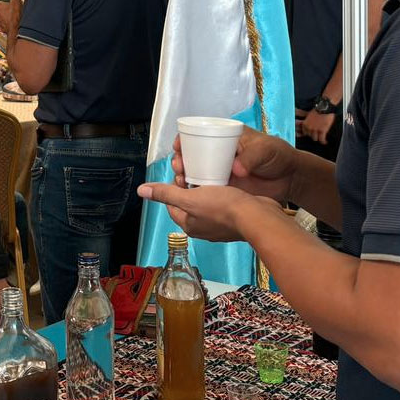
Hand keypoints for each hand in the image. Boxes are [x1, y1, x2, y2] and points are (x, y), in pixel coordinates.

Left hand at [0, 0, 22, 38]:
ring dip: (6, 17)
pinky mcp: (4, 30)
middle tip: (11, 9)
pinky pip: (5, 25)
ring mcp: (0, 23)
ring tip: (14, 17)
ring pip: (2, 19)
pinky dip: (9, 24)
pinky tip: (15, 23)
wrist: (18, 29)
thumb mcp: (16, 1)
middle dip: (4, 10)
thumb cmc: (15, 16)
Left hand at [0, 278, 8, 328]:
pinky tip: (10, 305)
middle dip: (3, 324)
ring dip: (8, 315)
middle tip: (2, 327)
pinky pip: (12, 299)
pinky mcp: (8, 289)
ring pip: (10, 310)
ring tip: (8, 318)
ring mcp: (5, 296)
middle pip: (5, 318)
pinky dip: (11, 304)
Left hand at [137, 180, 278, 242]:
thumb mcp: (189, 198)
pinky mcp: (234, 220)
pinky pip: (222, 204)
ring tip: (208, 173)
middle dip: (188, 187)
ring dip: (205, 189)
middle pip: (189, 204)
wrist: (257, 217)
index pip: (172, 205)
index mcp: (189, 225)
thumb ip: (166, 194)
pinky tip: (225, 182)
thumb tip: (142, 191)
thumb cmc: (224, 208)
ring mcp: (219, 225)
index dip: (172, 189)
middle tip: (193, 171)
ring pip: (206, 203)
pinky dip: (221, 193)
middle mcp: (203, 228)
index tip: (179, 175)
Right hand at [173, 127, 297, 204]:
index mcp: (226, 138)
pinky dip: (196, 192)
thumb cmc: (278, 156)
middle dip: (181, 159)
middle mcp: (219, 155)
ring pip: (196, 173)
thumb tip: (235, 170)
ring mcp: (221, 172)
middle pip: (193, 155)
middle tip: (179, 165)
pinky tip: (188, 194)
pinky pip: (206, 189)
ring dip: (184, 176)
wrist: (291, 178)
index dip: (185, 140)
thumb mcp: (265, 150)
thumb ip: (251, 158)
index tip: (178, 146)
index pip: (199, 135)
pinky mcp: (225, 189)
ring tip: (181, 180)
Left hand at [300, 109, 336, 145]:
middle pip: (310, 136)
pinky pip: (322, 139)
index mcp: (305, 124)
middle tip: (318, 135)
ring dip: (318, 138)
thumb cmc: (317, 110)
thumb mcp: (309, 115)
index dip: (309, 134)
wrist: (325, 108)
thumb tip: (301, 122)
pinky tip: (325, 142)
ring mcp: (315, 130)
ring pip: (315, 139)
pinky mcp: (322, 131)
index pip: (305, 133)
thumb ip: (306, 121)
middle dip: (314, 135)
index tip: (312, 134)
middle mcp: (309, 128)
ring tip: (322, 139)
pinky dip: (323, 142)